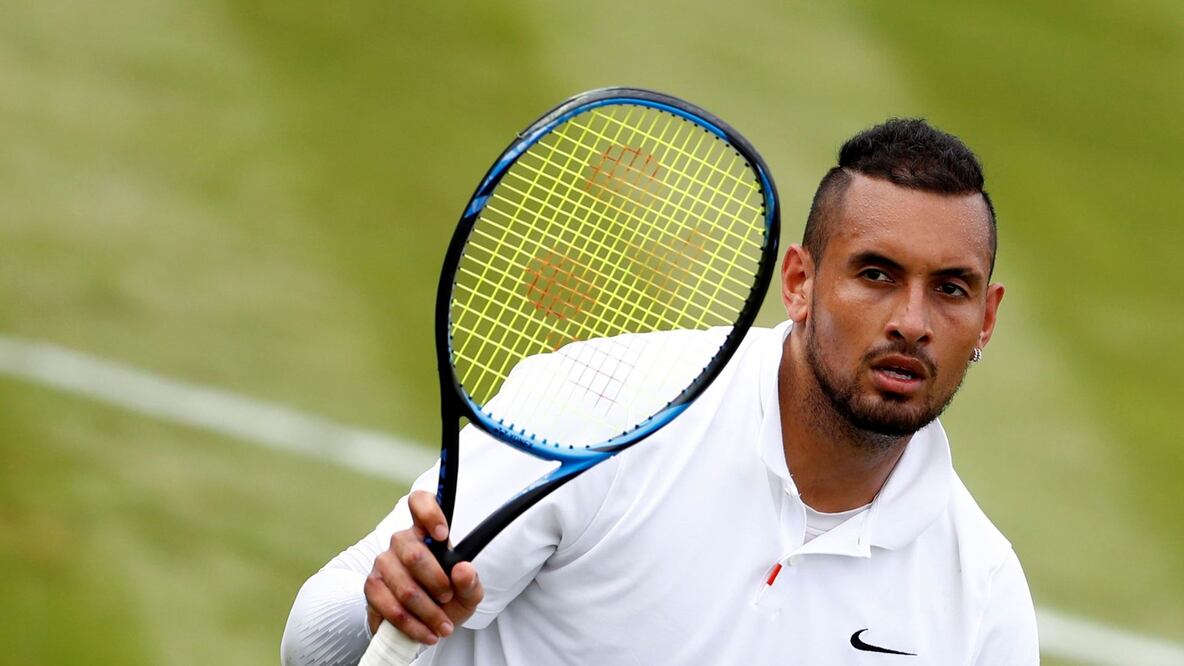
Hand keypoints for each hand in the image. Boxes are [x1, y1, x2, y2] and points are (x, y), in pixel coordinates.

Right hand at [364, 491, 484, 644]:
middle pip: (414, 553)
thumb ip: (470, 582)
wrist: (424, 624)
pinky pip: (389, 606)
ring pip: (404, 585)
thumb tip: (463, 569)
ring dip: (427, 611)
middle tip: (448, 598)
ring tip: (443, 625)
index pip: (420, 502)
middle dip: (436, 582)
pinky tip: (426, 632)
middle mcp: (401, 542)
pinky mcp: (371, 587)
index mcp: (426, 531)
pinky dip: (412, 624)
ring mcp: (383, 563)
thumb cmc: (447, 600)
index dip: (429, 512)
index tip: (443, 535)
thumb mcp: (468, 594)